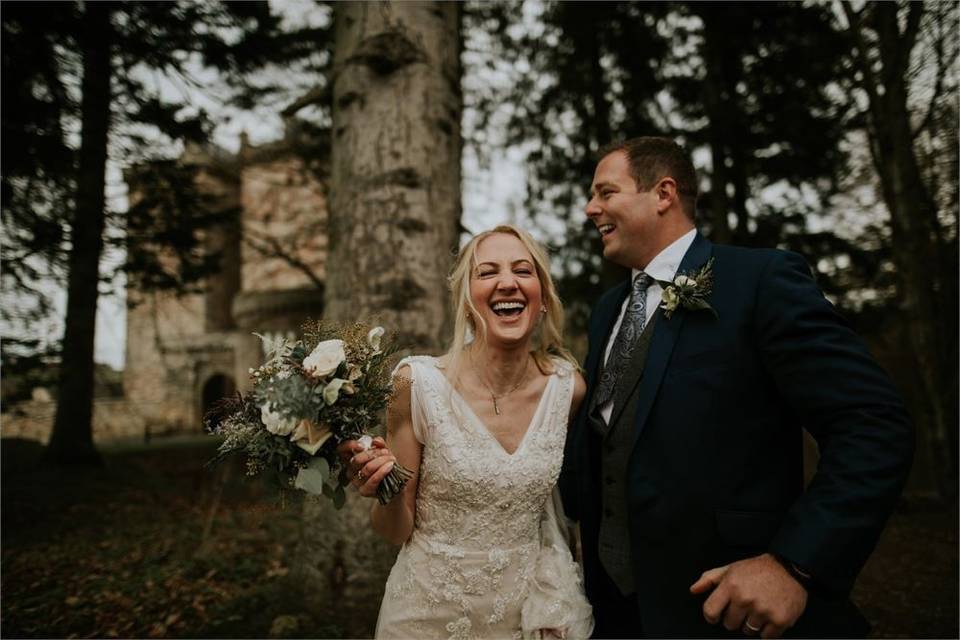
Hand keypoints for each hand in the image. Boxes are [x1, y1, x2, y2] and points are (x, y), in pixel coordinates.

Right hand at [343, 436, 396, 499]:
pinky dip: (383, 471)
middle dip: (373, 453)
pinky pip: (373, 479)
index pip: (341, 450)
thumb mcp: (383, 451)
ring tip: (390, 459)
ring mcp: (356, 481)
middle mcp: (351, 470)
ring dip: (381, 461)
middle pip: (356, 459)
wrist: (395, 482)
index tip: (363, 445)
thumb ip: (379, 443)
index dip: (349, 446)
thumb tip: (376, 441)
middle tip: (384, 452)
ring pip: (367, 468)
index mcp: (352, 458)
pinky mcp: (364, 491)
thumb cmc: (385, 465)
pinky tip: (390, 466)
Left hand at [689, 553, 807, 637]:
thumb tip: (694, 590)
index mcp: (731, 586)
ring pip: (748, 631)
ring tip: (759, 609)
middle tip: (744, 608)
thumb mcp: (731, 568)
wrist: (790, 568)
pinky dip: (768, 630)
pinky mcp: (779, 620)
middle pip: (729, 624)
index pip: (710, 611)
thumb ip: (710, 579)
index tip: (716, 617)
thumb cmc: (758, 569)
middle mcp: (745, 599)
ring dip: (752, 624)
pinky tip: (769, 616)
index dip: (711, 616)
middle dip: (735, 618)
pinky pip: (766, 637)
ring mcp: (762, 611)